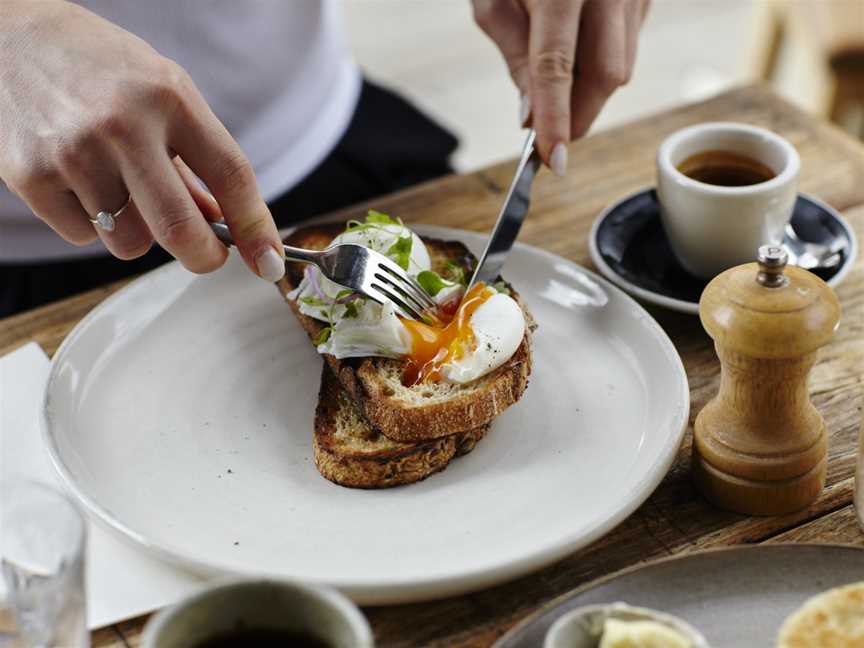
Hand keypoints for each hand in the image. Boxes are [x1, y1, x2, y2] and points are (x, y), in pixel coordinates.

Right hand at [0, 1, 284, 280]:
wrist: (6, 37)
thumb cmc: (101, 70)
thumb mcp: (162, 93)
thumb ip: (194, 160)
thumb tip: (223, 224)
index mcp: (170, 97)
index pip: (231, 175)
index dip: (257, 228)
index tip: (270, 262)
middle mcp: (123, 125)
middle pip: (180, 228)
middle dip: (204, 257)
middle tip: (207, 257)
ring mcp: (74, 153)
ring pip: (131, 243)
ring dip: (138, 233)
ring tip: (120, 190)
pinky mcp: (30, 176)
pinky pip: (84, 236)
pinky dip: (91, 223)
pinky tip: (78, 181)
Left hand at [473, 0, 648, 174]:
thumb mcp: (493, 0)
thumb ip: (514, 56)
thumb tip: (532, 114)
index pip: (557, 67)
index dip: (556, 119)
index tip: (554, 160)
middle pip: (608, 74)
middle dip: (579, 115)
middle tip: (554, 136)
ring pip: (623, 64)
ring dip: (589, 91)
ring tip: (558, 84)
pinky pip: (630, 44)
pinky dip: (603, 63)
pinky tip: (581, 47)